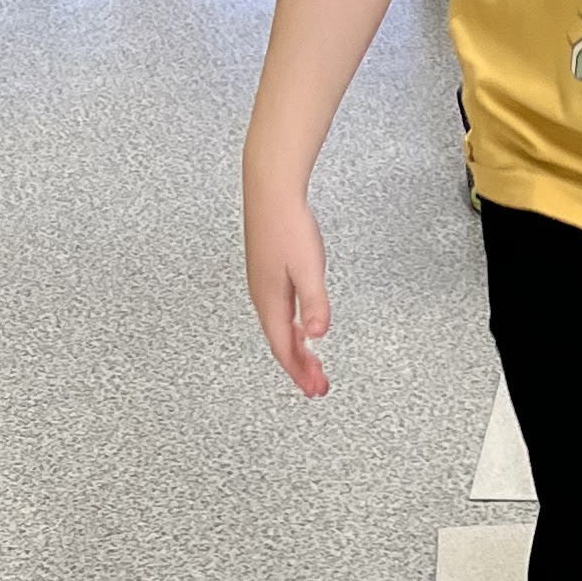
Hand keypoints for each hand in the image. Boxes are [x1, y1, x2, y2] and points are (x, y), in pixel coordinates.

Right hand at [245, 166, 332, 395]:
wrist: (271, 191)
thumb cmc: (287, 225)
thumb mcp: (308, 267)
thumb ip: (314, 302)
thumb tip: (317, 334)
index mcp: (269, 300)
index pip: (284, 348)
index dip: (300, 372)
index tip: (315, 389)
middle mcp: (262, 297)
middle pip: (280, 343)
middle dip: (299, 368)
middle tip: (319, 386)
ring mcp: (263, 286)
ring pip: (279, 329)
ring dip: (296, 350)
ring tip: (313, 365)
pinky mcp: (267, 274)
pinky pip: (279, 314)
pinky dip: (292, 330)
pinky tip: (303, 328)